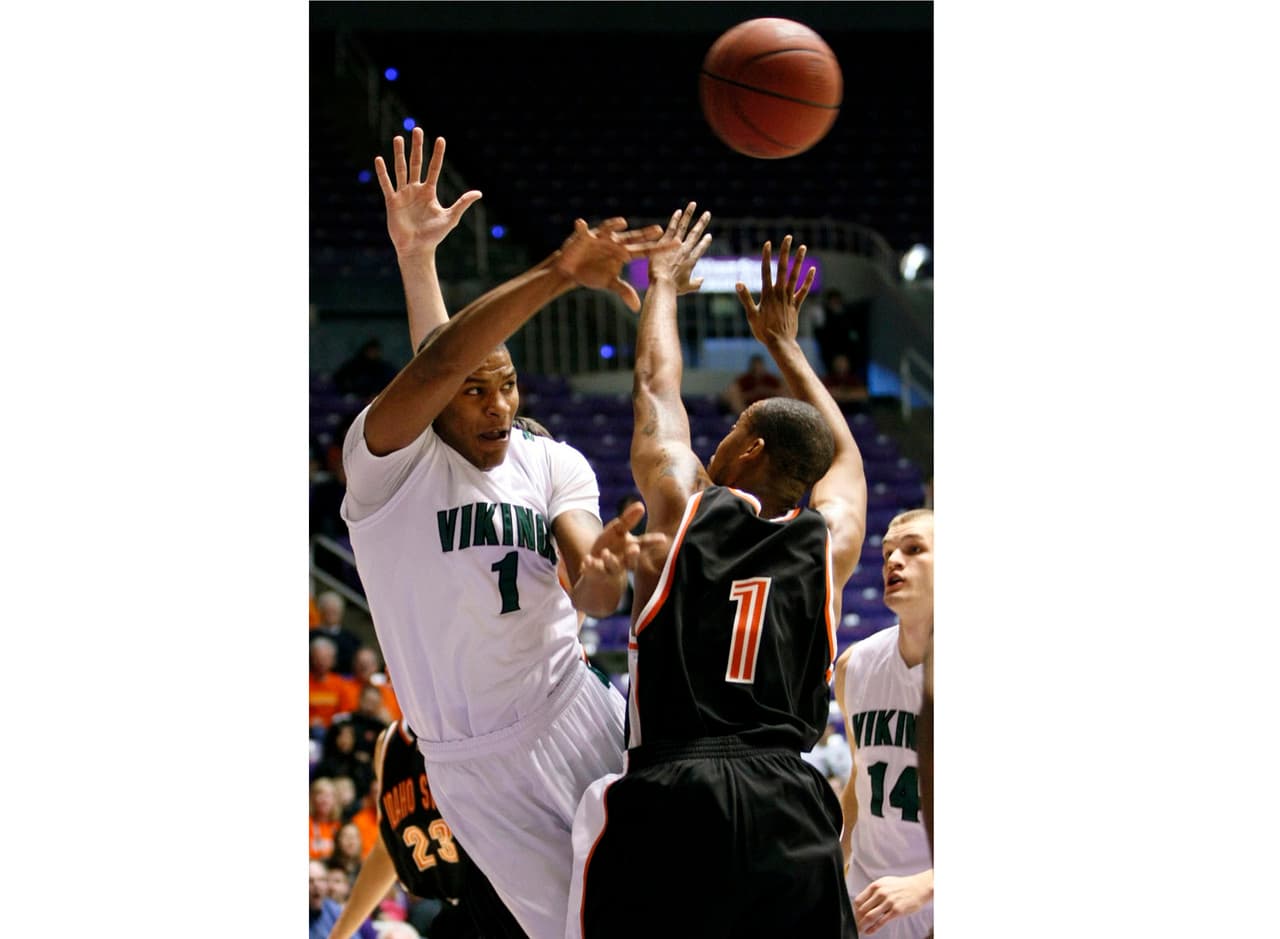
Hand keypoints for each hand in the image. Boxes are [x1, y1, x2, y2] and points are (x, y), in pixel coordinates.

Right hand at [374, 128, 482, 258]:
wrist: (416, 249)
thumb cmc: (434, 235)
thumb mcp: (451, 218)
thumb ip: (462, 203)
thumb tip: (479, 192)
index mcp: (429, 192)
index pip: (434, 168)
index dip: (437, 154)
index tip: (440, 139)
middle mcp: (415, 190)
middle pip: (416, 163)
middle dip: (417, 147)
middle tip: (417, 129)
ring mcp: (403, 194)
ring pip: (400, 169)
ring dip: (399, 154)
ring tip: (398, 138)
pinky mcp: (392, 202)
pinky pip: (387, 184)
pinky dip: (383, 173)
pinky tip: (379, 159)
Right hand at [554, 218, 673, 311]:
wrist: (573, 270)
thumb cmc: (593, 274)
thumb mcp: (610, 283)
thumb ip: (624, 291)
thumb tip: (638, 307)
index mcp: (624, 252)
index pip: (645, 251)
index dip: (660, 248)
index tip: (677, 245)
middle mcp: (615, 242)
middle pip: (632, 237)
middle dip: (645, 233)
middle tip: (660, 230)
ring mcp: (600, 238)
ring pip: (608, 229)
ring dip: (614, 225)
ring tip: (622, 222)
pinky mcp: (583, 237)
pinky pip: (582, 231)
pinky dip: (581, 228)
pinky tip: (581, 224)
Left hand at [581, 501, 669, 578]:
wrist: (596, 569)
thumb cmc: (612, 545)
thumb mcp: (618, 530)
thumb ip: (629, 520)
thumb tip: (641, 505)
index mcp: (631, 548)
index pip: (644, 544)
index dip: (654, 542)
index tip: (664, 539)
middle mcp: (624, 561)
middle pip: (631, 561)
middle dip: (633, 556)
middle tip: (635, 549)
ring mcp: (610, 569)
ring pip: (613, 567)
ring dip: (610, 560)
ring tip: (606, 552)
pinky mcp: (596, 573)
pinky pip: (593, 571)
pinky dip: (590, 566)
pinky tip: (586, 560)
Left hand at [648, 202, 712, 294]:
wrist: (662, 283)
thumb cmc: (673, 288)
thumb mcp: (686, 287)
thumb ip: (696, 284)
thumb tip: (702, 280)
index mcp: (691, 261)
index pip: (701, 248)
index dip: (705, 242)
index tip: (709, 236)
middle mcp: (686, 250)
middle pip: (696, 233)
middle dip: (702, 222)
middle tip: (707, 213)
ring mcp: (676, 244)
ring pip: (684, 226)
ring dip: (690, 214)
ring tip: (693, 204)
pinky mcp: (665, 242)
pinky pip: (672, 227)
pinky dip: (676, 219)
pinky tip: (679, 211)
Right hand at [733, 235, 815, 346]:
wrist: (781, 344)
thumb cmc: (763, 331)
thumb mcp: (751, 315)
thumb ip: (746, 298)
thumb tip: (738, 283)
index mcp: (768, 295)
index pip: (766, 271)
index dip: (766, 256)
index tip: (767, 243)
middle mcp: (780, 293)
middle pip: (782, 269)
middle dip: (785, 252)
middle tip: (788, 238)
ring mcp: (789, 298)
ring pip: (795, 276)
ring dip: (799, 261)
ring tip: (803, 247)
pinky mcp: (796, 305)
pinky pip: (803, 290)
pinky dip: (808, 280)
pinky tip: (812, 269)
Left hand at [853, 872, 932, 935]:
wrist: (918, 888)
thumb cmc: (901, 886)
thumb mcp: (885, 883)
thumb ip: (874, 891)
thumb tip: (863, 901)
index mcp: (876, 886)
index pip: (859, 900)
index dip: (854, 910)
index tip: (854, 915)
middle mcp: (880, 893)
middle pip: (862, 909)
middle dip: (857, 919)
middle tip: (856, 924)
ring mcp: (888, 902)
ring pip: (870, 916)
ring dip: (862, 925)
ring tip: (860, 929)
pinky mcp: (896, 911)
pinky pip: (881, 922)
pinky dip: (873, 928)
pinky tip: (869, 931)